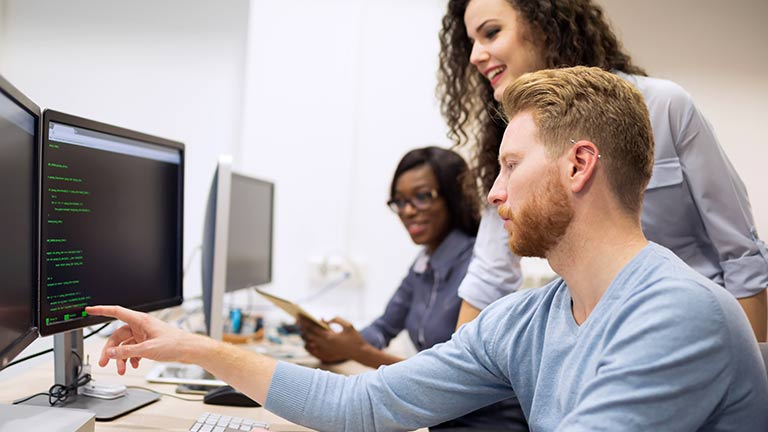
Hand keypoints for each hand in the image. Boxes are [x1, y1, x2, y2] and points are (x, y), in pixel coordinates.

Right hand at [86, 305, 209, 374]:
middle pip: (118, 335)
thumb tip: (110, 353)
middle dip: (111, 350)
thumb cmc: (174, 344)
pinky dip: (132, 357)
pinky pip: (134, 349)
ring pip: (126, 344)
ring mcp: (145, 334)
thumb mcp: (147, 349)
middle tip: (105, 362)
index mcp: (140, 321)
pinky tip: (134, 365)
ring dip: (122, 357)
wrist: (189, 350)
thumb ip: (127, 351)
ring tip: (122, 369)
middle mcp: (141, 326)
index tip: (89, 309)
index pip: (116, 312)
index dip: (102, 310)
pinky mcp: (149, 342)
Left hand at [298, 316, 367, 363]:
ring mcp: (325, 350)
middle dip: (302, 327)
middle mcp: (325, 344)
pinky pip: (313, 350)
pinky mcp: (326, 354)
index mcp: (329, 336)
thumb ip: (336, 320)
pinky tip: (306, 341)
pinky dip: (308, 345)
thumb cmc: (355, 338)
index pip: (313, 327)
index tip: (299, 316)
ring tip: (301, 329)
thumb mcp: (348, 325)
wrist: (359, 353)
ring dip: (304, 335)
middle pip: (309, 335)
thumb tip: (325, 319)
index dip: (305, 321)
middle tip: (297, 320)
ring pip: (309, 342)